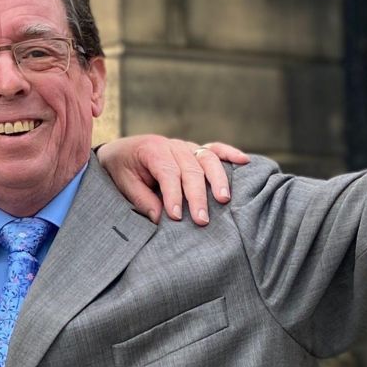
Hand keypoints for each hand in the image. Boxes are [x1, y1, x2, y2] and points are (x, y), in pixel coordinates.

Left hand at [98, 137, 250, 225]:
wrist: (121, 151)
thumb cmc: (122, 169)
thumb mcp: (123, 183)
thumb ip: (141, 199)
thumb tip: (159, 218)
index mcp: (152, 150)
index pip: (167, 173)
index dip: (173, 195)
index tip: (177, 217)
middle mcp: (172, 145)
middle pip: (190, 169)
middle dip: (197, 196)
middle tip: (201, 220)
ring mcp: (186, 146)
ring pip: (207, 159)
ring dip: (217, 179)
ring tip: (224, 200)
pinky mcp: (196, 150)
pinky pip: (215, 149)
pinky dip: (230, 154)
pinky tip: (245, 161)